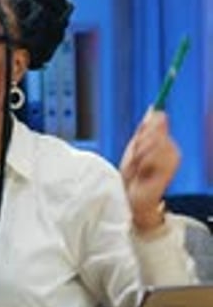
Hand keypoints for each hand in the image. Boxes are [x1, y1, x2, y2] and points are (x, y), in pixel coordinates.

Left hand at [119, 109, 179, 230]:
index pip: (159, 119)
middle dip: (139, 142)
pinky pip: (152, 155)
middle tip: (134, 158)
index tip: (137, 138)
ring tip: (137, 168)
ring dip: (138, 155)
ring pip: (152, 141)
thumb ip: (144, 129)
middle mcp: (172, 147)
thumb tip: (152, 108)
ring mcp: (173, 157)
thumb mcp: (135, 148)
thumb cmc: (134, 175)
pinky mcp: (170, 167)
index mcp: (164, 141)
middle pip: (155, 128)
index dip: (145, 127)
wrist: (134, 198)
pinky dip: (142, 164)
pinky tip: (142, 173)